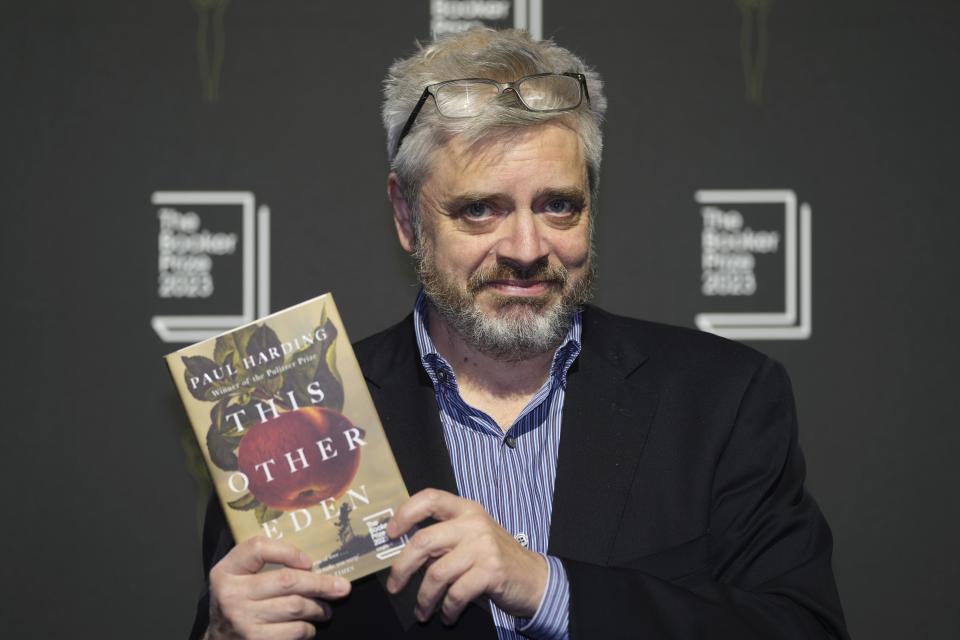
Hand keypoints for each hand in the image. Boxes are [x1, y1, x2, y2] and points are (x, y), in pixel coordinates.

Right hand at [205, 536, 350, 639]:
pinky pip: (294, 632)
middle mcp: (232, 595)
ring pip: (295, 607)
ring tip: (325, 609)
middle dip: (320, 583)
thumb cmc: (238, 600)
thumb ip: (265, 561)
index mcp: (226, 571)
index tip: (309, 561)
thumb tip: (311, 565)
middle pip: (287, 581)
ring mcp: (243, 622)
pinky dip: (307, 628)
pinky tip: (308, 626)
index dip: (288, 551)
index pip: (258, 548)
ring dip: (318, 608)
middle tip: (341, 587)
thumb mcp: (239, 575)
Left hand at [384, 489, 547, 624]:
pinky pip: (456, 593)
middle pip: (424, 541)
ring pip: (436, 573)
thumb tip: (405, 555)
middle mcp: (473, 523)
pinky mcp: (491, 571)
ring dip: (424, 598)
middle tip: (394, 586)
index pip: (430, 498)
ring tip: (422, 611)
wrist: (534, 577)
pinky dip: (447, 609)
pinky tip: (447, 615)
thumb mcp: (472, 537)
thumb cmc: (495, 558)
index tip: (390, 533)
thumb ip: (444, 538)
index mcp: (466, 509)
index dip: (405, 513)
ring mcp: (483, 547)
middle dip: (402, 568)